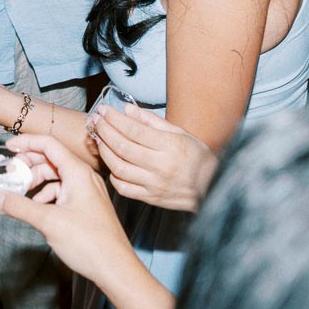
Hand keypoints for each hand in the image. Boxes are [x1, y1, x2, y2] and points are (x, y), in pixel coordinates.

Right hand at [0, 134, 135, 283]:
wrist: (116, 268)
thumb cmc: (89, 242)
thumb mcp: (48, 221)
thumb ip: (19, 206)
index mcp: (78, 173)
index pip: (49, 144)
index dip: (26, 142)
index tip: (8, 147)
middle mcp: (84, 177)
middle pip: (52, 159)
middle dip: (29, 165)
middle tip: (12, 174)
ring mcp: (88, 192)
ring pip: (57, 177)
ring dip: (37, 183)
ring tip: (22, 195)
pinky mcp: (88, 207)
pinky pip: (64, 192)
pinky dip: (48, 196)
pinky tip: (39, 210)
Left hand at [93, 105, 216, 212]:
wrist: (213, 188)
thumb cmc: (197, 157)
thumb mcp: (180, 133)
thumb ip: (152, 121)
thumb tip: (127, 110)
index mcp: (169, 146)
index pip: (133, 130)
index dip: (114, 119)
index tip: (103, 110)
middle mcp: (160, 165)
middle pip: (122, 146)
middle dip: (104, 131)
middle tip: (95, 120)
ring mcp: (154, 184)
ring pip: (119, 167)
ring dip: (104, 151)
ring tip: (99, 138)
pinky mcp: (151, 198)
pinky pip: (124, 188)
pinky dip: (114, 175)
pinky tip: (112, 164)